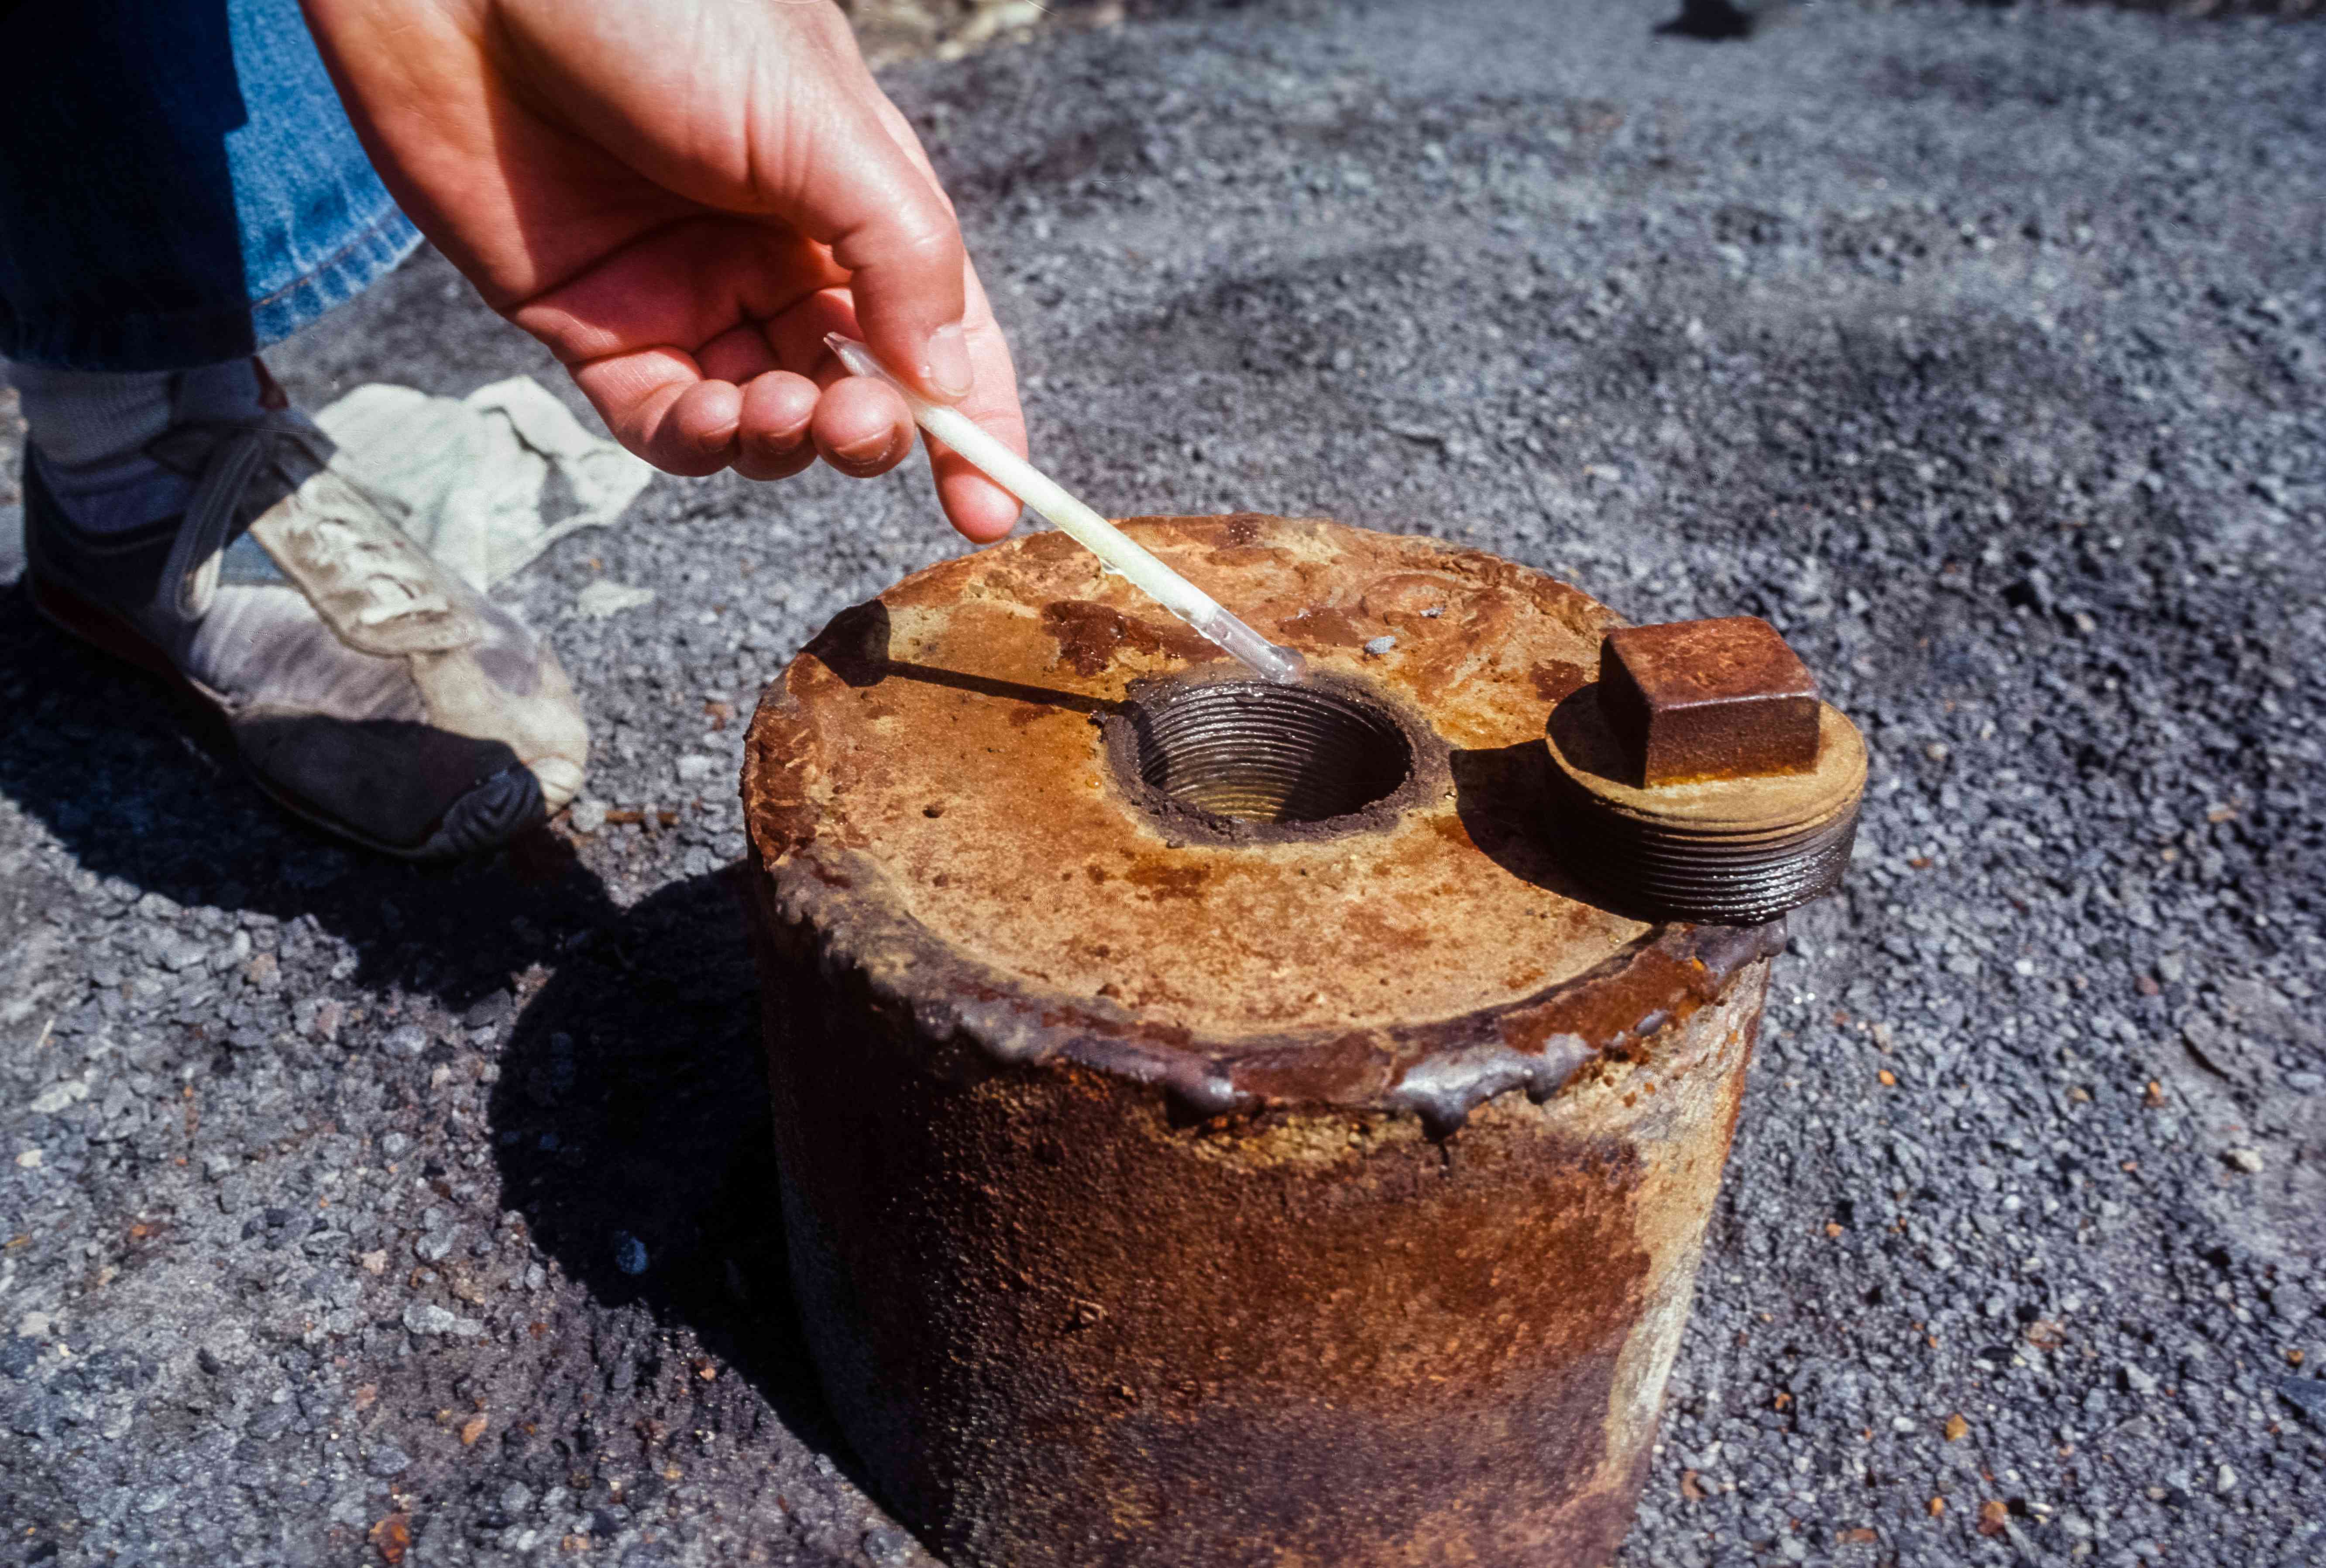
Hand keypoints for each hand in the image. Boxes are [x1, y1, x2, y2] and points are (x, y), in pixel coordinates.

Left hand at [299, 0, 1024, 539]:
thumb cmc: (664, 9)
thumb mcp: (822, 121)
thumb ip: (902, 254)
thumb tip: (950, 383)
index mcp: (853, 198)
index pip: (941, 331)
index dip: (974, 425)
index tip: (992, 507)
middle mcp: (777, 255)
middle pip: (856, 389)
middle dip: (871, 431)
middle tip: (860, 426)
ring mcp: (686, 294)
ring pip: (764, 421)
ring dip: (786, 442)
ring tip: (779, 412)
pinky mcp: (594, 322)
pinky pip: (663, 420)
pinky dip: (699, 440)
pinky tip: (713, 417)